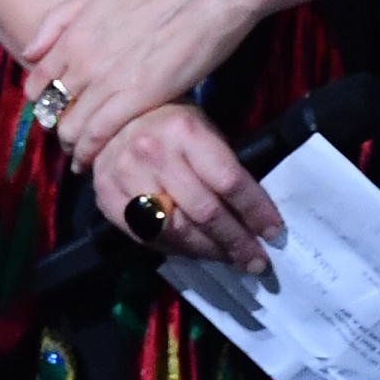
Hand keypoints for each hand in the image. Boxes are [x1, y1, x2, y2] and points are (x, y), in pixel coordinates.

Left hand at [19, 0, 256, 169]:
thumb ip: (58, 21)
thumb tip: (29, 52)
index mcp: (73, 36)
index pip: (38, 82)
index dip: (41, 102)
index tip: (51, 112)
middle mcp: (84, 60)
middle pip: (53, 108)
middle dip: (57, 127)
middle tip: (67, 138)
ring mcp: (110, 80)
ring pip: (73, 126)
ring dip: (72, 145)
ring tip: (79, 154)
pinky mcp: (139, 98)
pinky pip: (101, 133)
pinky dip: (92, 151)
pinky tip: (93, 160)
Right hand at [91, 103, 283, 272]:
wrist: (113, 118)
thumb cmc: (170, 126)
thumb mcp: (203, 131)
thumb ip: (224, 170)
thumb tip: (254, 219)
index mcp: (184, 130)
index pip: (229, 181)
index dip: (255, 212)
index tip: (274, 233)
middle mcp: (152, 151)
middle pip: (204, 211)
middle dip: (236, 242)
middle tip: (256, 261)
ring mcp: (124, 174)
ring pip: (176, 229)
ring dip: (207, 250)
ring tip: (227, 258)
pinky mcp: (106, 195)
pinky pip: (146, 236)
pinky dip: (174, 249)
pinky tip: (193, 251)